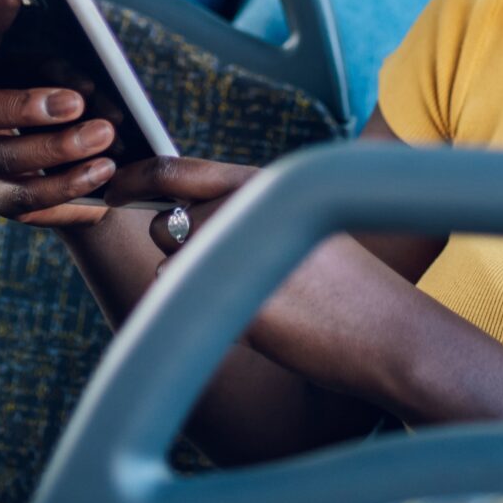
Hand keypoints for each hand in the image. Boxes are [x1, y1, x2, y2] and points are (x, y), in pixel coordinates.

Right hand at [0, 49, 118, 226]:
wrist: (96, 169)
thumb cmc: (78, 113)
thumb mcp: (72, 86)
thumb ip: (68, 78)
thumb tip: (87, 86)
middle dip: (24, 108)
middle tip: (75, 102)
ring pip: (5, 158)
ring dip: (57, 147)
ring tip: (102, 135)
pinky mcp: (5, 202)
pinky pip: (30, 196)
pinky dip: (69, 181)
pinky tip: (102, 169)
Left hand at [107, 155, 389, 372]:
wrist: (392, 332)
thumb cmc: (350, 288)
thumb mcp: (306, 222)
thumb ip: (250, 213)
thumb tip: (187, 219)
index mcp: (264, 184)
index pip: (175, 169)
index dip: (132, 177)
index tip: (111, 187)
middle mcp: (243, 209)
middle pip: (166, 222)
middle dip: (175, 246)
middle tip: (205, 265)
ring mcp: (236, 252)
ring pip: (171, 265)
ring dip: (194, 285)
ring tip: (257, 296)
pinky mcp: (231, 296)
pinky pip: (184, 303)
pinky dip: (205, 314)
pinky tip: (257, 320)